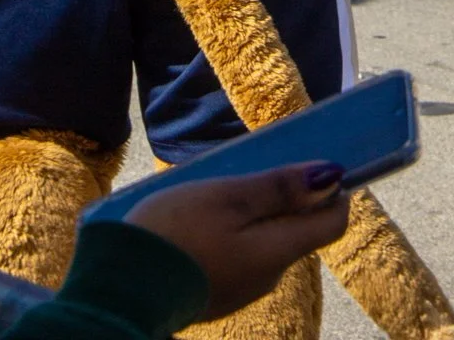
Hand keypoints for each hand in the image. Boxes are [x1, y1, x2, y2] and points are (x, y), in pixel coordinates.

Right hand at [126, 165, 348, 320]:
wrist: (121, 287)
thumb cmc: (177, 232)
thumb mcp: (228, 197)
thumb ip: (280, 188)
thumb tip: (332, 177)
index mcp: (278, 252)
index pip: (332, 223)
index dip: (331, 189)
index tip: (311, 160)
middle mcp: (269, 276)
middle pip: (297, 229)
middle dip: (286, 196)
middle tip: (251, 167)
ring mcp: (242, 289)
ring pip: (266, 240)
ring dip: (256, 212)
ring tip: (221, 187)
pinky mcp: (218, 293)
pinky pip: (242, 254)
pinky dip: (235, 231)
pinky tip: (204, 217)